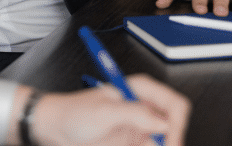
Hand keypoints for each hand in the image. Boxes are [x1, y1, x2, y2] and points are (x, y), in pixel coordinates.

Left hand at [16, 75, 189, 145]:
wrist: (54, 130)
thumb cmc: (73, 112)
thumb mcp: (104, 112)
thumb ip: (134, 114)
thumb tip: (163, 122)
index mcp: (138, 91)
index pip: (173, 104)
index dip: (177, 123)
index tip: (170, 140)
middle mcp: (142, 109)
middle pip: (173, 126)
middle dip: (172, 141)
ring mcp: (138, 128)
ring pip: (164, 141)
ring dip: (161, 145)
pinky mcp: (133, 143)